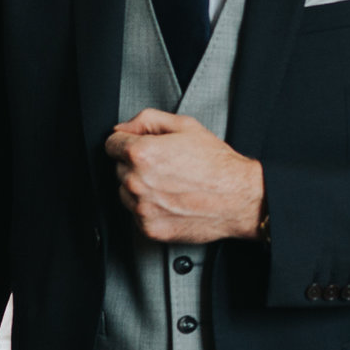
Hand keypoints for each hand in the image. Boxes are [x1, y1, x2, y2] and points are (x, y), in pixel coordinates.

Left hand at [105, 110, 264, 242]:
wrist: (238, 198)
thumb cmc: (216, 164)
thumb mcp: (185, 125)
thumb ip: (147, 120)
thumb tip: (123, 127)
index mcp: (141, 153)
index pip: (111, 144)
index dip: (125, 142)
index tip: (137, 146)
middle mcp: (137, 181)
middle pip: (119, 169)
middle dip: (135, 165)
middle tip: (164, 166)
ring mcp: (142, 208)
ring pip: (125, 193)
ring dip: (139, 188)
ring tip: (169, 184)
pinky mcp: (149, 228)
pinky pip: (137, 215)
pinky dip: (149, 209)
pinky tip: (170, 200)